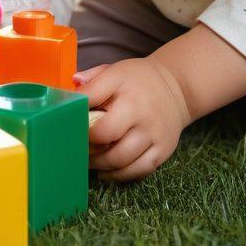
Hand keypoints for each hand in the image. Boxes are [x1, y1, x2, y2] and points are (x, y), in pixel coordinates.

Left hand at [74, 56, 191, 181]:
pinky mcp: (163, 150)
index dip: (75, 116)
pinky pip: (137, 171)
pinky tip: (107, 170)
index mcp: (126, 87)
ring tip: (90, 160)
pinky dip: (118, 174)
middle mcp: (142, 112)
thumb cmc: (138, 81)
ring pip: (119, 160)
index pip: (92, 101)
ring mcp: (154, 134)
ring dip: (99, 164)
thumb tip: (72, 88)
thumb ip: (92, 78)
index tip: (69, 125)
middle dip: (86, 144)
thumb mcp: (116, 71)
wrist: (176, 88)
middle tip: (79, 146)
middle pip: (105, 136)